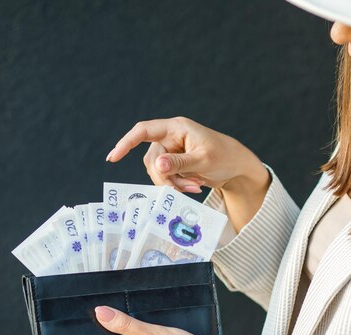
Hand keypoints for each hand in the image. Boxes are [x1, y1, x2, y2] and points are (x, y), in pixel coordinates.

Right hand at [107, 117, 271, 231]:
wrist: (238, 167)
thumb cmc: (225, 157)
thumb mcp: (203, 160)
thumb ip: (179, 163)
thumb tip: (156, 165)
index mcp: (176, 127)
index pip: (144, 131)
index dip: (126, 143)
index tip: (113, 158)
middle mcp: (171, 137)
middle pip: (151, 160)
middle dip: (164, 178)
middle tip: (181, 191)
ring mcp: (172, 151)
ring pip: (158, 172)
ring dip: (173, 184)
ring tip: (194, 187)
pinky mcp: (175, 164)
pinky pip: (166, 178)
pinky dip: (178, 185)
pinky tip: (195, 186)